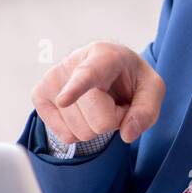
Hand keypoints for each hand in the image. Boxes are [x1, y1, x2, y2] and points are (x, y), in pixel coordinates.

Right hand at [31, 42, 164, 145]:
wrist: (106, 68)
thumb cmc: (130, 78)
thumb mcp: (152, 89)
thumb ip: (147, 111)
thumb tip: (126, 134)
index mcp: (104, 56)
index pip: (88, 75)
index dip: (75, 88)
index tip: (64, 99)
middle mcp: (72, 63)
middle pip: (98, 122)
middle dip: (114, 120)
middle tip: (114, 102)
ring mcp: (52, 80)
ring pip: (80, 132)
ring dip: (96, 126)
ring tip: (99, 104)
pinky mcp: (39, 96)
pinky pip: (65, 136)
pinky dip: (80, 131)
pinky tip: (83, 110)